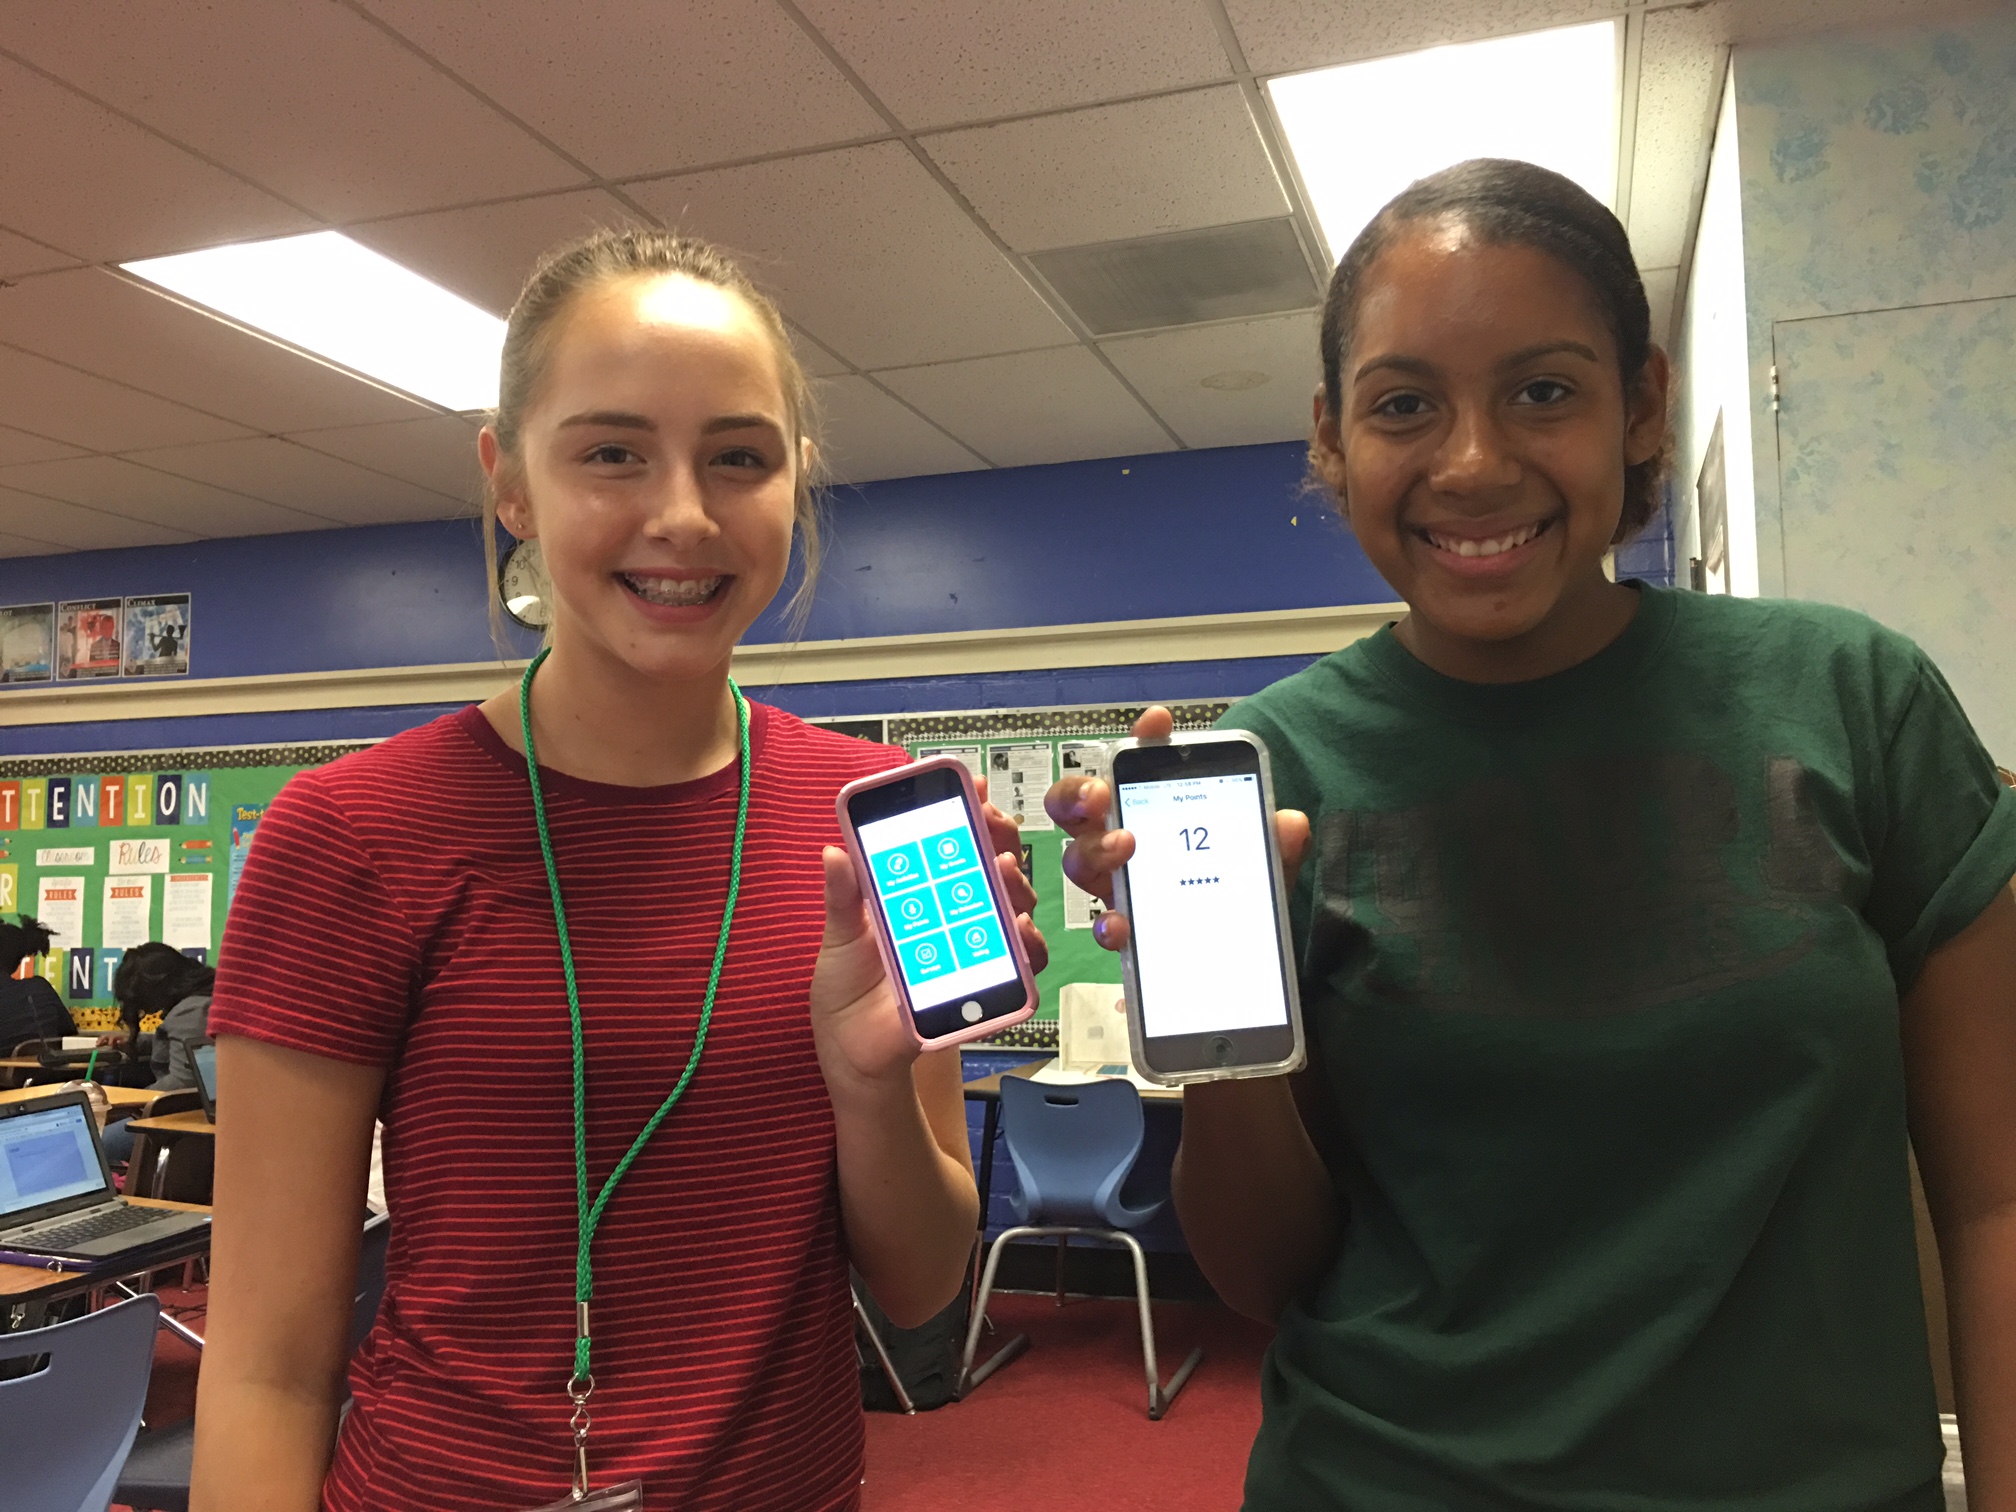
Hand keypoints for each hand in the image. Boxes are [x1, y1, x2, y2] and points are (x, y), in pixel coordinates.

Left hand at [809, 781, 1047, 1094]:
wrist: (853, 1056)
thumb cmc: (846, 994)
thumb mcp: (839, 940)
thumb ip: (842, 897)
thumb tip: (833, 850)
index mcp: (916, 893)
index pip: (951, 843)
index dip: (968, 812)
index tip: (975, 788)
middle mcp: (952, 915)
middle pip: (991, 865)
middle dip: (999, 836)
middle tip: (991, 823)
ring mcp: (972, 948)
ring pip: (1012, 906)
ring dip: (1015, 882)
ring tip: (1003, 869)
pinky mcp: (983, 987)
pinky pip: (1018, 965)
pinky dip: (1026, 945)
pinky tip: (1017, 929)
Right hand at [1045, 706, 1310, 952]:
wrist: (1238, 959)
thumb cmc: (1235, 894)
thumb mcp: (1263, 865)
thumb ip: (1275, 845)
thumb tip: (1291, 822)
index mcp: (1154, 813)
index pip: (1140, 766)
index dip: (1143, 740)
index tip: (1157, 721)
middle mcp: (1124, 842)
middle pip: (1076, 806)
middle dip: (1080, 792)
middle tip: (1102, 795)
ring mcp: (1119, 886)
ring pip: (1079, 860)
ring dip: (1096, 849)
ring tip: (1125, 846)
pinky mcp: (1126, 934)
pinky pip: (1104, 926)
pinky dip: (1109, 925)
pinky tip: (1123, 926)